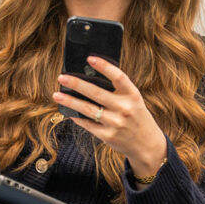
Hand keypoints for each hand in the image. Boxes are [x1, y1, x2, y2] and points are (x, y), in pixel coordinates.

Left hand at [53, 56, 167, 177]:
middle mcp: (125, 108)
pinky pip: (87, 124)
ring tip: (57, 95)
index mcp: (133, 95)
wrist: (147, 145)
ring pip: (87, 109)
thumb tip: (87, 80)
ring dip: (70, 101)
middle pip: (96, 92)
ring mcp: (116, 123)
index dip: (104, 66)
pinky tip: (68, 112)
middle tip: (62, 77)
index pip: (118, 77)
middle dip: (76, 84)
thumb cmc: (136, 117)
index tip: (89, 58)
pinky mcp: (108, 136)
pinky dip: (76, 117)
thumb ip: (117, 92)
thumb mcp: (134, 101)